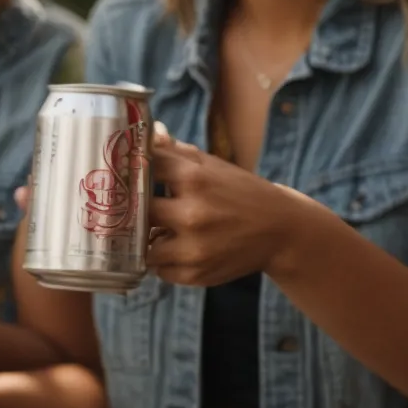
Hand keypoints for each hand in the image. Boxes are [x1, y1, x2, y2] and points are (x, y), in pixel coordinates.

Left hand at [146, 131, 320, 286]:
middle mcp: (192, 214)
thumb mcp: (213, 165)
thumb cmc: (242, 192)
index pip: (142, 169)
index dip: (132, 172)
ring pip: (143, 247)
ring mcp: (193, 248)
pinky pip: (161, 270)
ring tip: (159, 232)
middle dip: (136, 210)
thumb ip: (177, 151)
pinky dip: (165, 261)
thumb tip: (150, 132)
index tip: (126, 174)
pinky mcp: (196, 274)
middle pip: (136, 211)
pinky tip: (178, 250)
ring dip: (149, 241)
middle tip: (135, 208)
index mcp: (194, 179)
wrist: (281, 231)